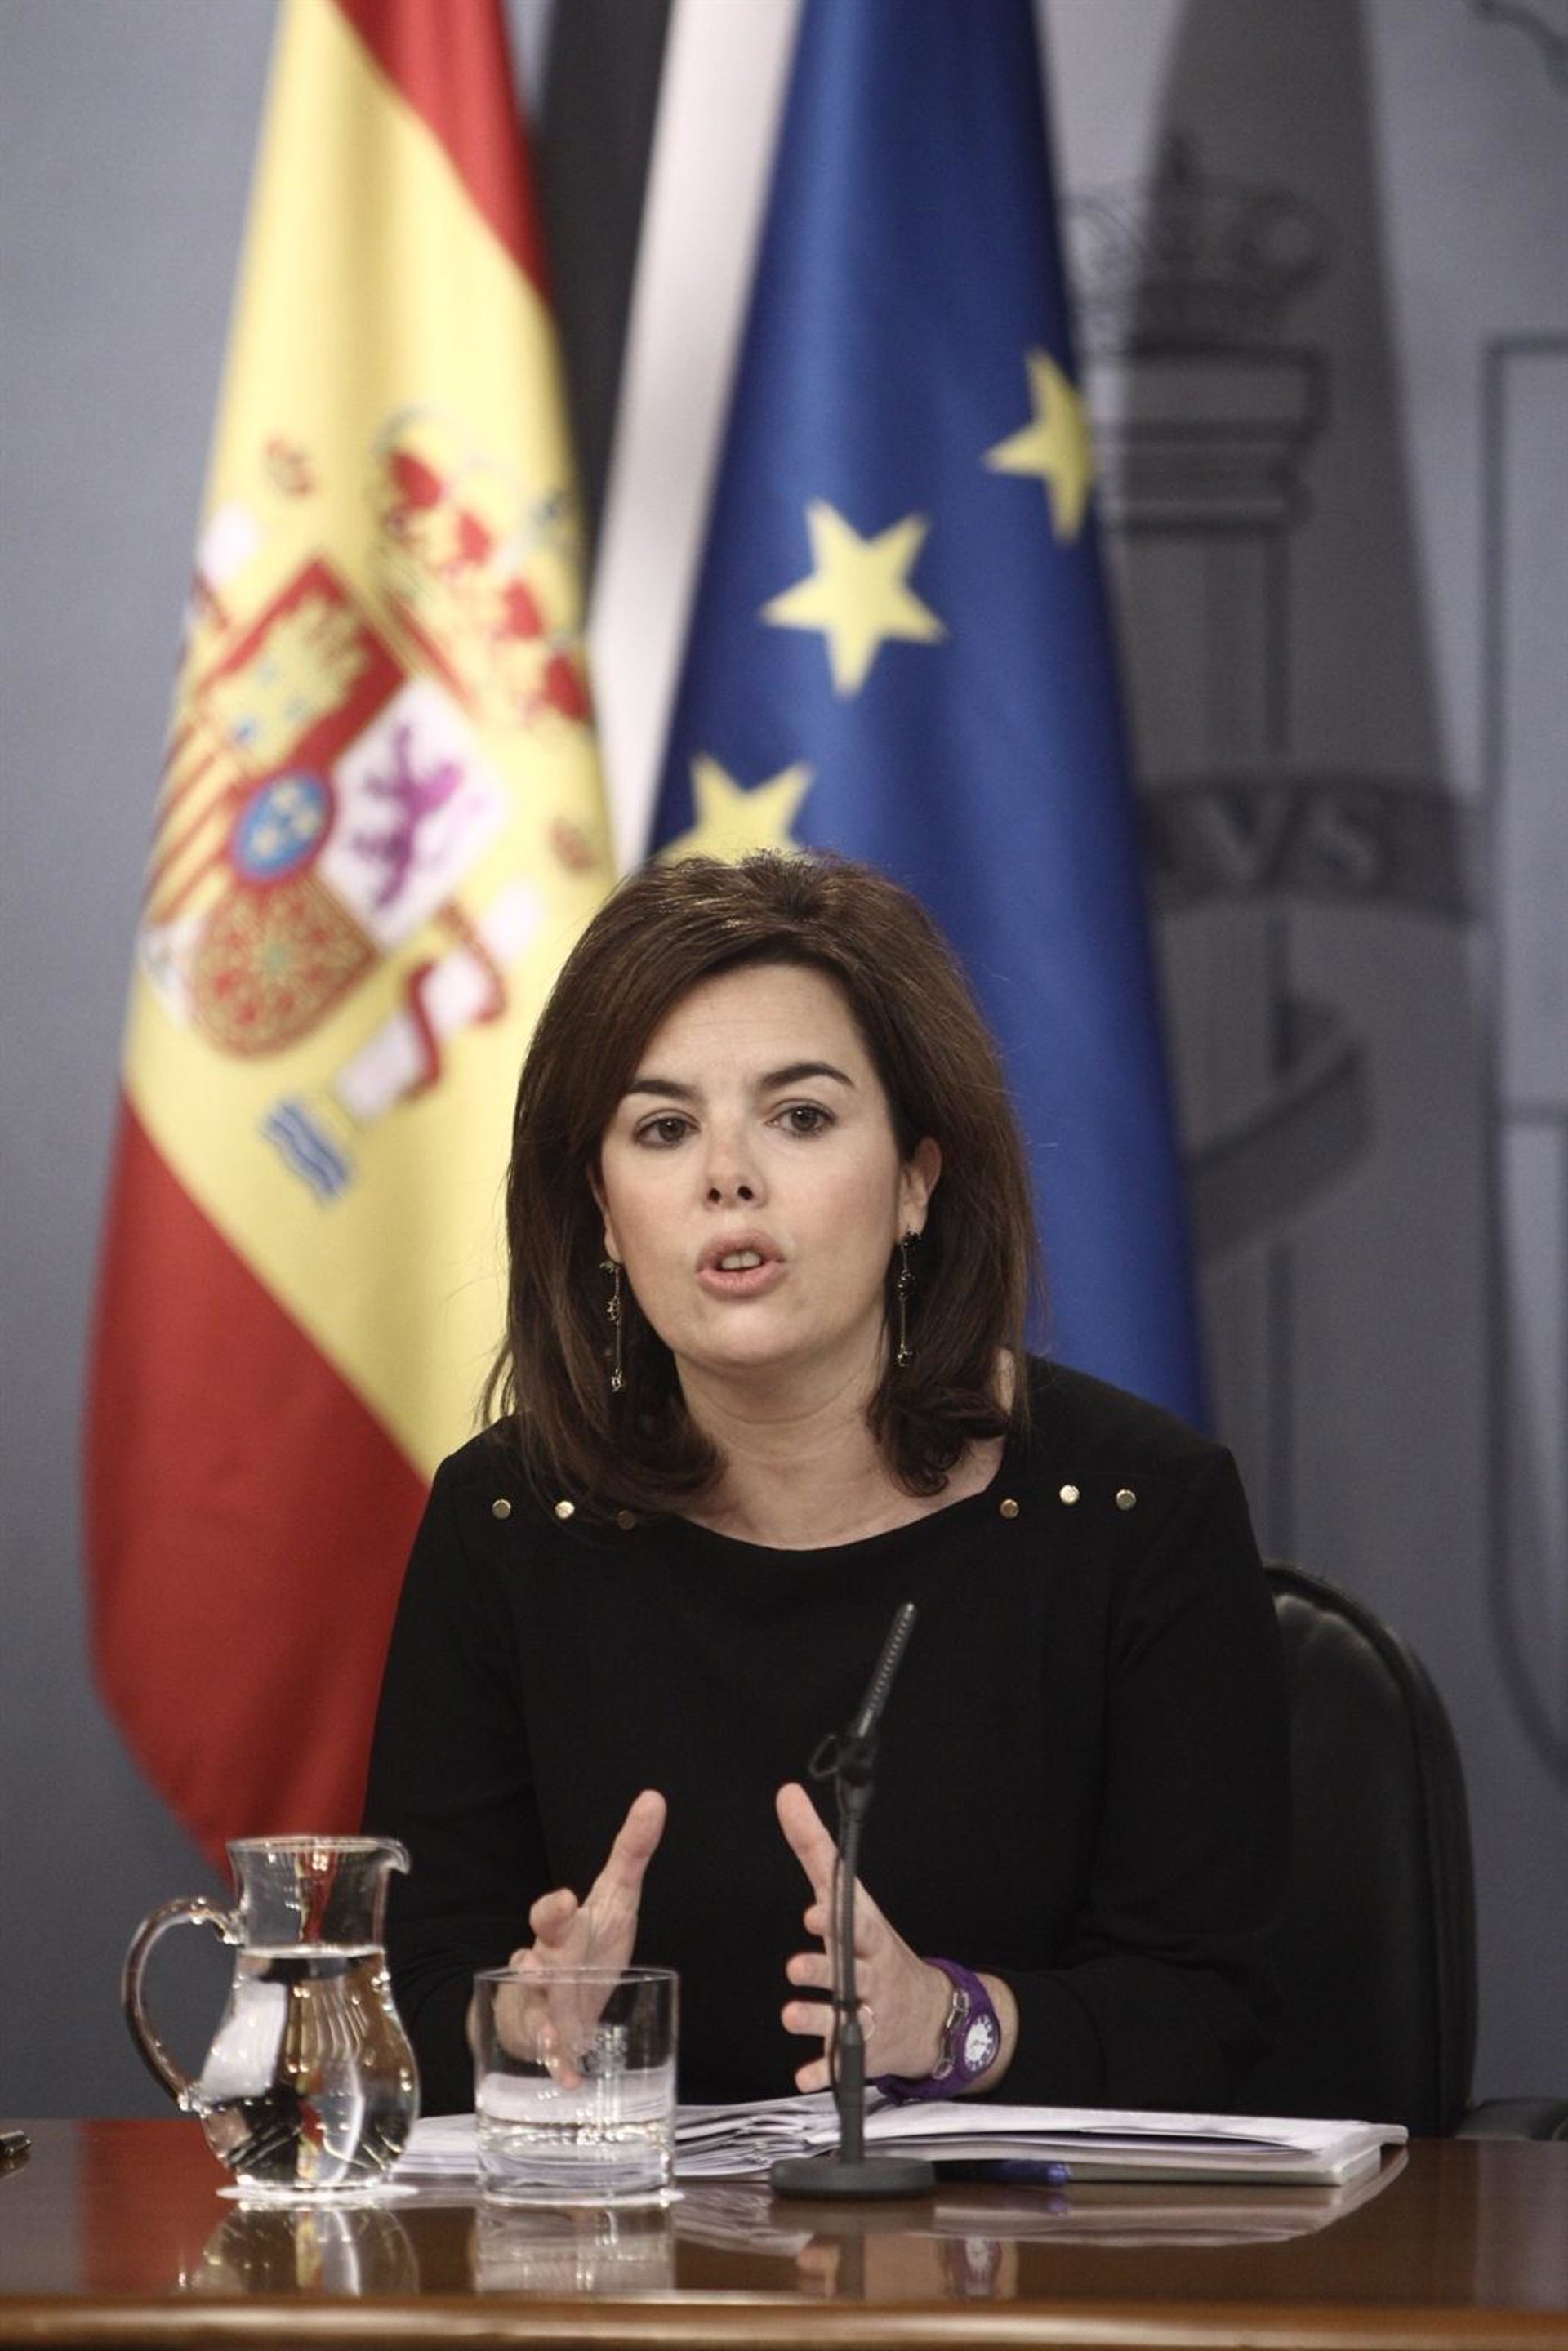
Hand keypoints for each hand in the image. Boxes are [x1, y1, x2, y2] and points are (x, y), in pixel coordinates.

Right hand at [478, 1789, 666, 2085]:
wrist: (558, 1995)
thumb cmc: (589, 1941)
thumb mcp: (615, 1896)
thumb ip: (632, 1850)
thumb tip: (654, 1798)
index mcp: (564, 1929)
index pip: (550, 1913)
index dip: (554, 1907)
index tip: (565, 1900)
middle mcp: (545, 1964)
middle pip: (535, 1959)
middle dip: (536, 1960)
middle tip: (539, 1963)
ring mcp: (541, 2004)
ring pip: (536, 2008)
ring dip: (543, 2017)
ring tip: (555, 2028)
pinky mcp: (550, 2041)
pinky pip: (552, 2056)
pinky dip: (560, 2067)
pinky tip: (570, 2077)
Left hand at [775, 1780, 952, 2093]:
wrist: (928, 2014)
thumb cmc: (872, 1946)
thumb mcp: (849, 1897)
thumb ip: (815, 1849)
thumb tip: (786, 1794)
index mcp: (869, 1938)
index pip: (856, 1925)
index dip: (836, 1919)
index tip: (813, 1914)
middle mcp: (871, 1977)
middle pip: (851, 1973)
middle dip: (825, 1971)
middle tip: (795, 1968)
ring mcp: (868, 2017)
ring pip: (845, 2021)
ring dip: (818, 2020)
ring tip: (790, 2015)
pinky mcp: (860, 2054)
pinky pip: (841, 2068)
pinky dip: (823, 2074)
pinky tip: (803, 2079)